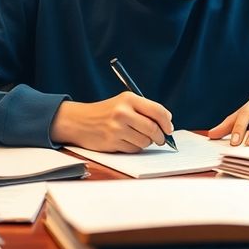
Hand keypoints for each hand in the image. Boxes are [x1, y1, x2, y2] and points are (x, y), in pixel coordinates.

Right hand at [50, 92, 172, 152]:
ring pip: (145, 141)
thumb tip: (167, 125)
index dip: (167, 122)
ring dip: (146, 142)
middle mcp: (123, 112)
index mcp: (129, 99)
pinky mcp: (112, 142)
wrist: (79, 121)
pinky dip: (134, 147)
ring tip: (137, 136)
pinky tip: (126, 141)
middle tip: (161, 139)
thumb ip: (145, 110)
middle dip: (160, 136)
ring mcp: (117, 128)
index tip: (169, 128)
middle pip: (153, 129)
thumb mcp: (124, 103)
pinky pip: (134, 149)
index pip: (158, 111)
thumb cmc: (106, 112)